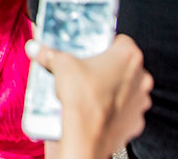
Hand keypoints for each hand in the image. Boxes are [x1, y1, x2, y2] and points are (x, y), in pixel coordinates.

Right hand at [25, 35, 151, 158]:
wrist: (85, 136)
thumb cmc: (82, 99)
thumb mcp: (60, 65)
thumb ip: (50, 54)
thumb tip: (38, 49)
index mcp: (128, 57)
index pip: (121, 41)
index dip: (105, 44)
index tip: (93, 49)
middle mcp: (140, 78)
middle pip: (124, 66)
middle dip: (108, 68)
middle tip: (88, 70)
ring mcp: (140, 102)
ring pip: (127, 90)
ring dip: (113, 89)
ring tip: (90, 91)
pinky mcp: (134, 122)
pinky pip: (124, 112)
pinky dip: (113, 111)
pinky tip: (96, 109)